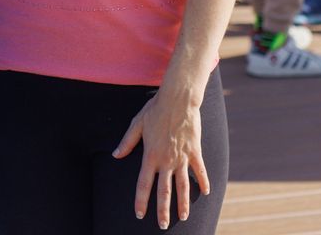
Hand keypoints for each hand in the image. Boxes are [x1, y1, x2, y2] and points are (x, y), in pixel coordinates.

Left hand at [113, 86, 209, 229]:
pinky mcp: (195, 151)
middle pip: (164, 190)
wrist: (178, 99)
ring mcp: (182, 157)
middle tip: (162, 226)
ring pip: (183, 185)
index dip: (141, 200)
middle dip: (163, 210)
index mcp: (150, 155)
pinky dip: (203, 182)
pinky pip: (199, 170)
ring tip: (184, 218)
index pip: (143, 183)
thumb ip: (127, 142)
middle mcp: (166, 160)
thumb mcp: (137, 124)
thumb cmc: (155, 109)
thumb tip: (116, 155)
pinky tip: (205, 193)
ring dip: (183, 203)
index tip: (139, 214)